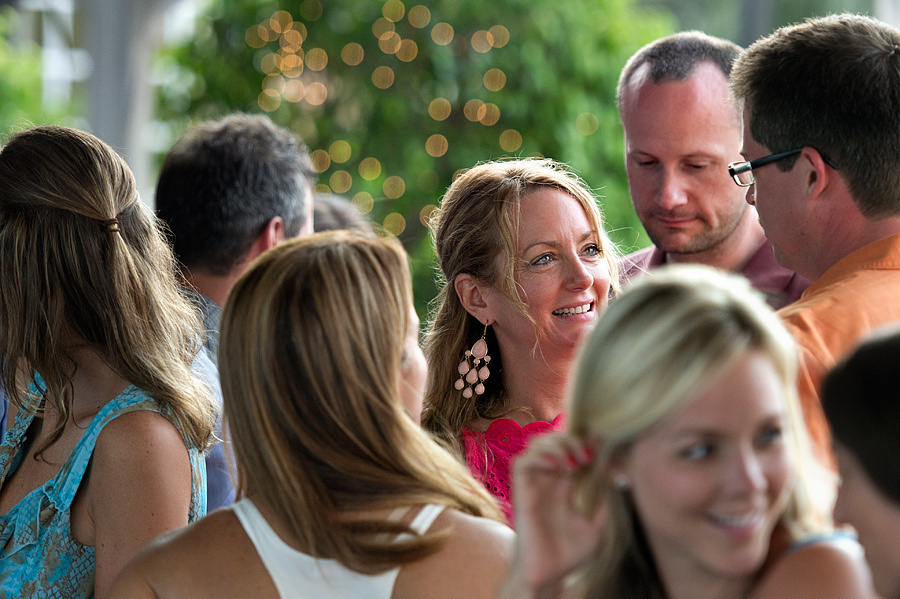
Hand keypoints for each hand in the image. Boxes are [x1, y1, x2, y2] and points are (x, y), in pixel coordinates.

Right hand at [504, 432, 606, 596]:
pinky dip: (538, 456)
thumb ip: (604, 501)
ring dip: (556, 445)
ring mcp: (534, 484)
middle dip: (572, 439)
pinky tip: (556, 466)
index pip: (571, 449)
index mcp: (565, 484)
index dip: (584, 440)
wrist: (549, 575)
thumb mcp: (597, 526)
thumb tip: (613, 476)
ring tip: (573, 462)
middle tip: (588, 456)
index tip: (601, 442)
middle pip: (554, 439)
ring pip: (536, 444)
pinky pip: (521, 462)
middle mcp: (548, 479)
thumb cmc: (569, 554)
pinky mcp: (521, 491)